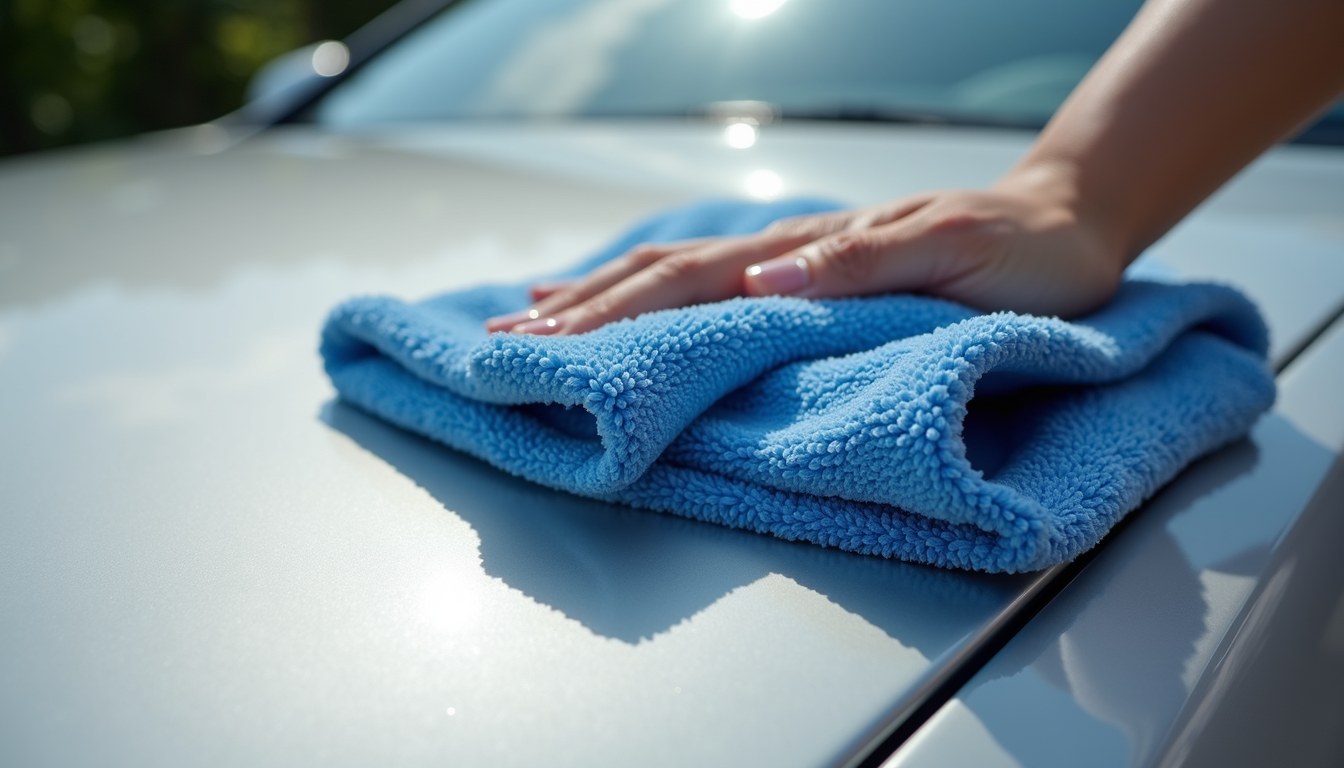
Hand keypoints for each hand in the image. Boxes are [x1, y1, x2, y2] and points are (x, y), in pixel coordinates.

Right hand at [484, 175, 1126, 335]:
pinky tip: (618, 293)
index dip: (612, 315)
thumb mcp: (956, 255)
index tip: (544, 343)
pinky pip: (711, 279)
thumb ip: (862, 266)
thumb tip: (766, 282)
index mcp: (810, 254)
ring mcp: (792, 256)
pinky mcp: (805, 267)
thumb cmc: (1023, 252)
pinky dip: (648, 289)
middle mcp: (788, 252)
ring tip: (530, 318)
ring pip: (673, 273)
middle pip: (661, 278)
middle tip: (503, 341)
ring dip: (596, 297)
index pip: (689, 285)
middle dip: (578, 313)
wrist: (1065, 220)